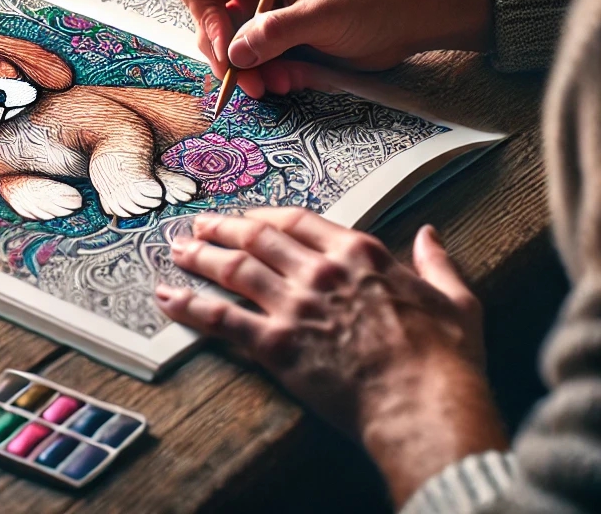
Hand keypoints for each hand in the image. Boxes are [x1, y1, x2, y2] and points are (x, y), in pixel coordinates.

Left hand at [156, 209, 507, 506]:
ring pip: (234, 268)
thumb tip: (430, 234)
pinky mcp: (276, 343)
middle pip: (256, 236)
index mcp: (357, 253)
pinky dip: (190, 305)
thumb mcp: (455, 300)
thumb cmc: (446, 360)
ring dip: (200, 256)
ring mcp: (294, 304)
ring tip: (178, 250)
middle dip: (221, 227)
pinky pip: (222, 318)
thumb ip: (436, 262)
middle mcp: (318, 269)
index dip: (264, 215)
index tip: (246, 216)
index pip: (296, 219)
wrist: (425, 407)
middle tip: (197, 225)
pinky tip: (168, 297)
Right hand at [178, 0, 492, 96]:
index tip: (226, 50)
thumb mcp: (321, 15)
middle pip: (210, 25)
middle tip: (249, 82)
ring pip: (231, 51)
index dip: (206, 20)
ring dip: (248, 73)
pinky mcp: (278, 41)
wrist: (406, 22)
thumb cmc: (370, 4)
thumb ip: (274, 32)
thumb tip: (233, 54)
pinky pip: (255, 64)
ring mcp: (264, 16)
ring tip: (276, 85)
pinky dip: (267, 78)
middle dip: (227, 57)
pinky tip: (290, 81)